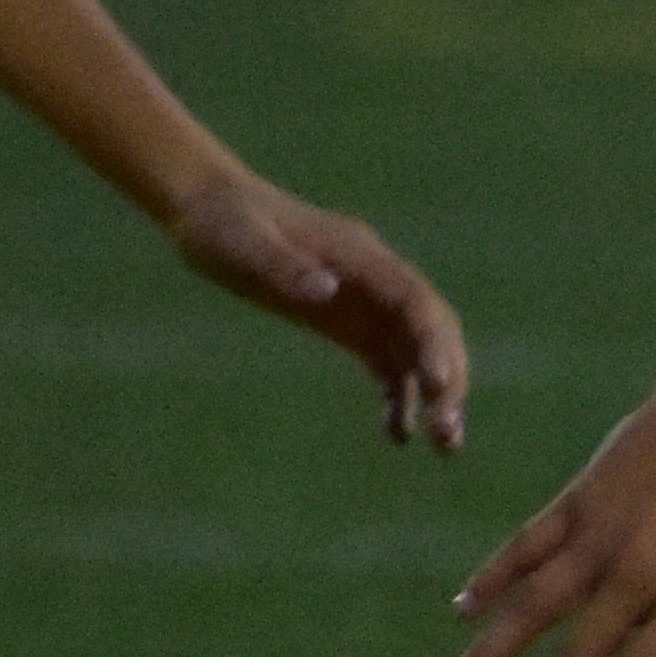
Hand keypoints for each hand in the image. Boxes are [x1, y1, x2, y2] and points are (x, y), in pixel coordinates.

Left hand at [174, 168, 469, 447]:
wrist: (207, 209)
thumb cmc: (222, 222)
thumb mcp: (244, 244)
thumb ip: (285, 267)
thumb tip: (328, 291)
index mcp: (359, 256)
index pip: (415, 301)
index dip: (434, 341)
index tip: (439, 384)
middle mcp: (376, 280)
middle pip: (431, 331)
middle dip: (448, 380)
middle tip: (447, 434)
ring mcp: (367, 303)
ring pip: (419, 352)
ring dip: (437, 396)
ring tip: (445, 447)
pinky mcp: (349, 324)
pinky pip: (388, 364)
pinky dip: (399, 398)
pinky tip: (396, 437)